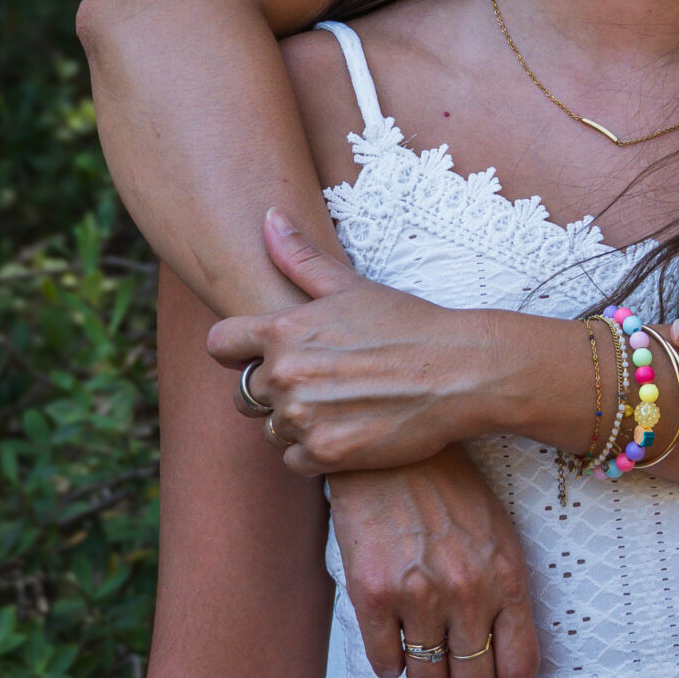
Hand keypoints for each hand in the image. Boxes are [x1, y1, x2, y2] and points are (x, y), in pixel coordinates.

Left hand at [207, 210, 495, 474]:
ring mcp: (303, 418)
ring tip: (343, 403)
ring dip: (298, 422)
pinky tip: (350, 428)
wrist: (459, 372)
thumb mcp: (352, 285)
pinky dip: (317, 451)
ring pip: (273, 429)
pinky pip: (295, 461)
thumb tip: (268, 216)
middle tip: (324, 380)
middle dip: (277, 389)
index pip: (219, 344)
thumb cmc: (407, 323)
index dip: (235, 349)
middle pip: (246, 393)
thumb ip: (300, 257)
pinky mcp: (324, 453)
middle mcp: (284, 375)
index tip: (259, 353)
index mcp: (283, 331)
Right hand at [327, 450, 540, 677]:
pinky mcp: (371, 595)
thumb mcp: (498, 532)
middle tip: (455, 666)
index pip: (521, 665)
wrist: (390, 453)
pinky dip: (391, 659)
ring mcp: (417, 596)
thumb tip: (506, 650)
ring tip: (423, 641)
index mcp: (506, 575)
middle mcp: (466, 591)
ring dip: (426, 671)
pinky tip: (393, 631)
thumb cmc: (449, 490)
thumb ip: (505, 590)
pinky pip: (385, 665)